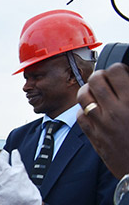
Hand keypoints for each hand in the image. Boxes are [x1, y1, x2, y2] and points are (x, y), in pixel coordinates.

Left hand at [77, 63, 128, 177]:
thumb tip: (128, 80)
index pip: (116, 72)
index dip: (119, 69)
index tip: (122, 73)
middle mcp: (114, 111)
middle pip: (95, 80)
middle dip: (101, 76)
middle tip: (107, 80)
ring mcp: (100, 124)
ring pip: (83, 96)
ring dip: (89, 90)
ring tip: (98, 93)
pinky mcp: (92, 136)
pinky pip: (80, 115)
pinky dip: (85, 109)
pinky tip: (95, 111)